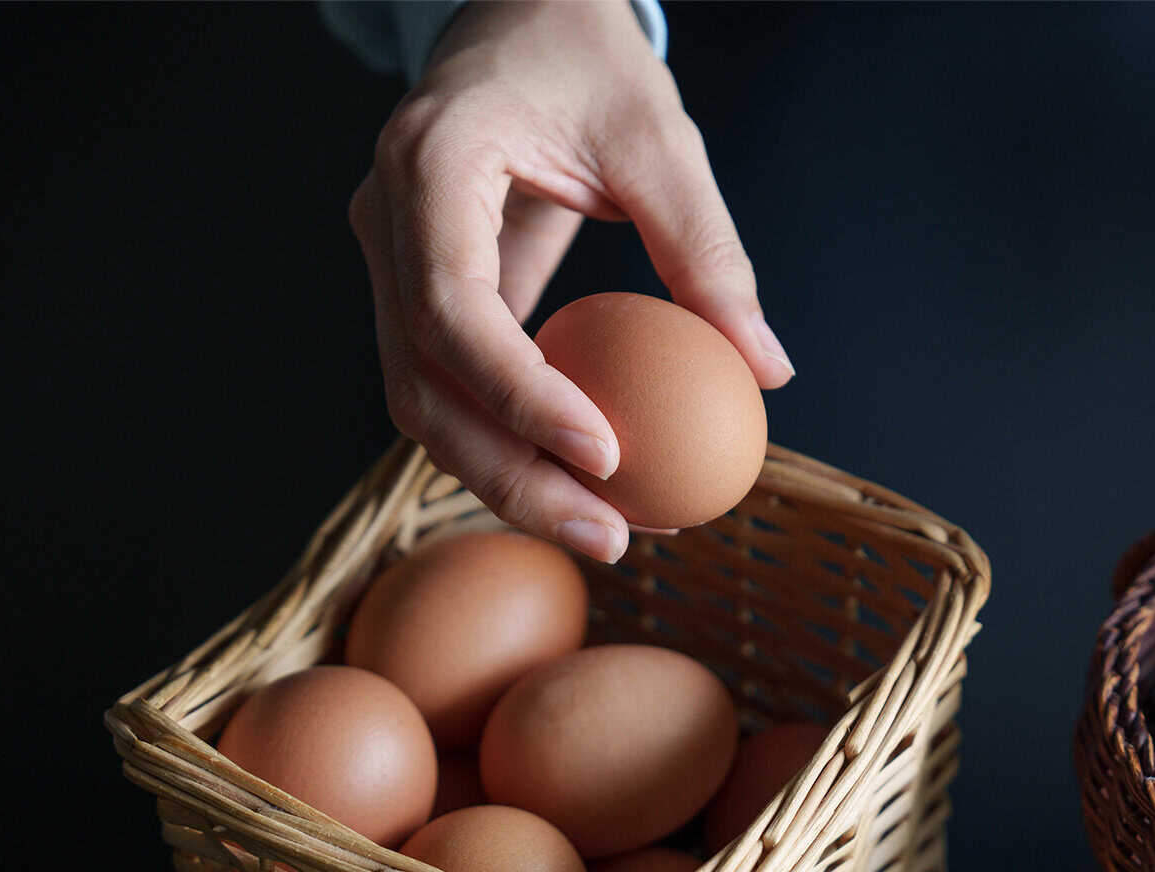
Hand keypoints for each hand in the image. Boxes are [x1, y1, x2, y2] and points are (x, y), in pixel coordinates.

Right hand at [349, 0, 793, 561]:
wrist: (523, 14)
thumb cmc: (587, 61)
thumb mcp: (660, 139)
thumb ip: (706, 251)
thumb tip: (767, 369)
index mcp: (430, 164)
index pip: (453, 308)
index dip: (521, 394)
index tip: (607, 453)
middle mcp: (387, 220)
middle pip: (422, 384)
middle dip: (510, 476)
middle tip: (609, 537)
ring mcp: (390, 260)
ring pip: (424, 403)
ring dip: (509, 480)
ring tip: (608, 532)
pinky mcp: (417, 292)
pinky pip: (451, 387)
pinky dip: (512, 444)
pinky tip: (587, 487)